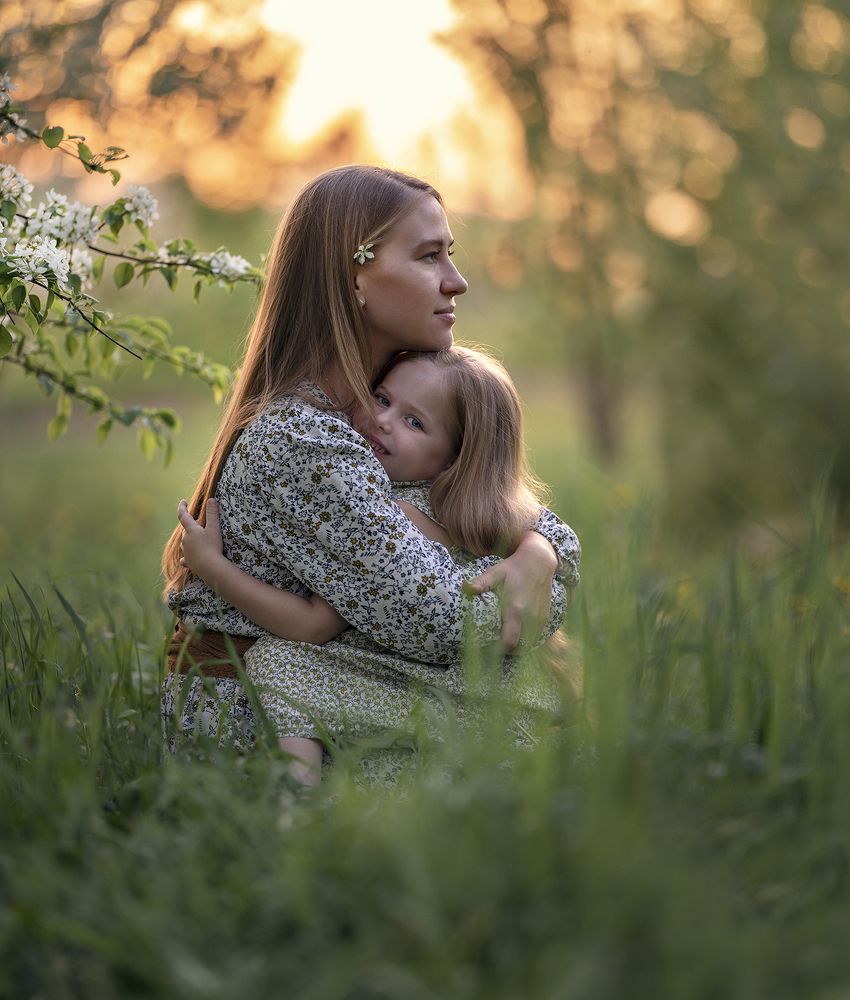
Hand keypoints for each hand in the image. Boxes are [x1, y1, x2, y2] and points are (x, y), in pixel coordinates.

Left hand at [177, 497, 224, 587]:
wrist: (209, 567)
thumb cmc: (212, 546)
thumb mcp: (214, 528)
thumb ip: (212, 514)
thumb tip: (211, 499)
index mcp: (191, 530)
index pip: (183, 515)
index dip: (182, 507)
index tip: (183, 501)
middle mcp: (185, 540)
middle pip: (185, 530)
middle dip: (190, 526)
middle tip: (198, 524)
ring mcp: (186, 552)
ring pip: (185, 543)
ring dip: (189, 540)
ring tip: (197, 540)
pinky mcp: (188, 562)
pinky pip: (185, 558)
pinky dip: (187, 556)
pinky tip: (188, 558)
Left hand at [464, 531, 557, 652]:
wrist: (539, 562)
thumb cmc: (514, 568)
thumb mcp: (496, 572)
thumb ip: (481, 582)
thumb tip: (464, 587)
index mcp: (516, 609)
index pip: (510, 640)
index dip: (499, 650)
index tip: (488, 649)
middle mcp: (530, 617)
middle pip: (520, 648)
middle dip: (507, 651)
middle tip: (493, 648)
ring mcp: (539, 618)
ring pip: (529, 644)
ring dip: (517, 647)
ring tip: (504, 642)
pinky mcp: (545, 617)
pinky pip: (535, 637)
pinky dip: (526, 640)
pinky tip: (517, 634)